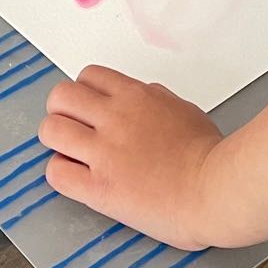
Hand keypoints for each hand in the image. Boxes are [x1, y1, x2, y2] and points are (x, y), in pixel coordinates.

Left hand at [41, 67, 224, 250]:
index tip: (88, 109)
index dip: (83, 93)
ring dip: (57, 141)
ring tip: (71, 154)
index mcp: (135, 96)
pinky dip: (61, 174)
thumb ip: (155, 100)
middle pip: (60, 97)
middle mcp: (114, 118)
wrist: (216, 190)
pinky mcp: (100, 188)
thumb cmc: (209, 154)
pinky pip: (57, 173)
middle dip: (62, 111)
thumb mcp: (183, 110)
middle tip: (73, 128)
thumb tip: (143, 97)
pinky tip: (76, 179)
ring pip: (51, 131)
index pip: (87, 77)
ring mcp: (104, 153)